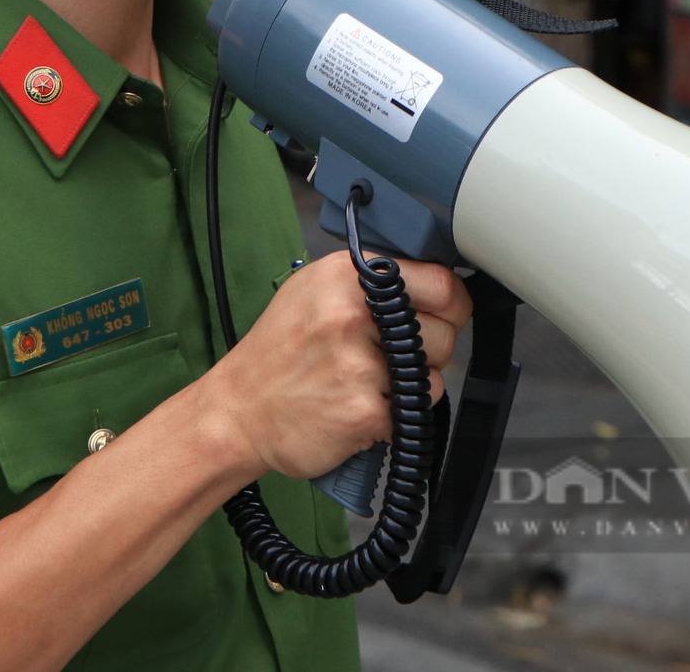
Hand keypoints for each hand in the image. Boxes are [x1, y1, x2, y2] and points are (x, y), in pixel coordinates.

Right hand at [193, 249, 470, 483]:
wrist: (238, 410)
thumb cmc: (279, 352)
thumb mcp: (314, 289)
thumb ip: (371, 281)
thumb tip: (434, 283)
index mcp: (346, 275)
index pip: (441, 282)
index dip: (451, 305)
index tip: (444, 316)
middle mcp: (352, 313)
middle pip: (444, 332)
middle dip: (429, 350)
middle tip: (388, 357)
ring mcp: (358, 363)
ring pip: (434, 376)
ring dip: (412, 385)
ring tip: (367, 382)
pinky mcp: (364, 410)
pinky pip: (413, 412)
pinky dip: (393, 416)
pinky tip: (357, 406)